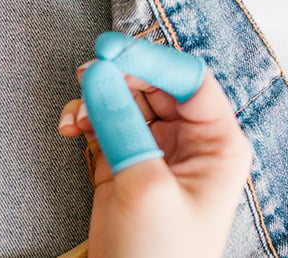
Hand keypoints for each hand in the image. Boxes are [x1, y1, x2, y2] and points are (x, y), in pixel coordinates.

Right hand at [59, 64, 251, 257]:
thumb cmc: (159, 252)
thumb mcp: (145, 185)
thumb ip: (121, 123)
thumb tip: (99, 73)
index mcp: (217, 143)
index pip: (189, 80)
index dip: (150, 59)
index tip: (110, 49)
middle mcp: (188, 139)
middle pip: (152, 84)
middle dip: (118, 77)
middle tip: (86, 75)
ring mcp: (153, 147)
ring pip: (124, 99)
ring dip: (96, 99)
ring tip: (75, 116)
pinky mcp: (123, 157)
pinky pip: (104, 120)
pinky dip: (84, 117)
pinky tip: (70, 127)